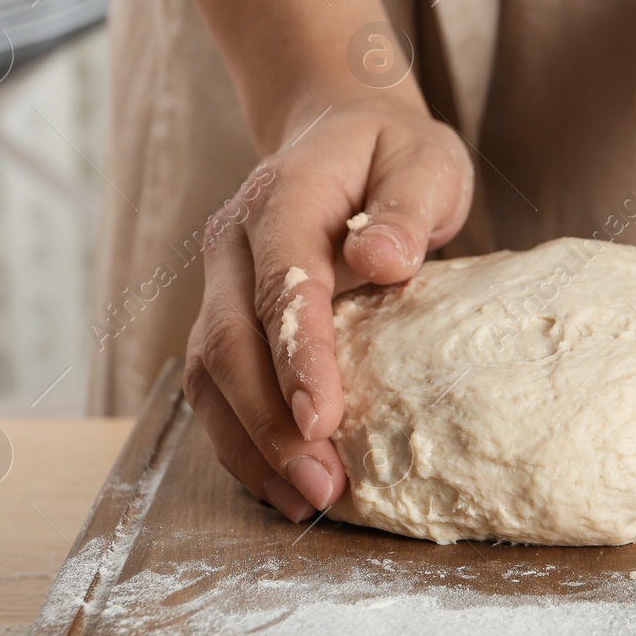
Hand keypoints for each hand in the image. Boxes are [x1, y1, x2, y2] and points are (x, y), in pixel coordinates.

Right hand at [183, 88, 473, 521]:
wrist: (339, 134)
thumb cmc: (391, 156)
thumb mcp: (425, 162)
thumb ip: (407, 207)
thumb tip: (382, 259)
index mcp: (284, 198)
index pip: (281, 280)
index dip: (297, 354)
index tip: (322, 418)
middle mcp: (233, 244)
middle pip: (230, 342)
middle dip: (270, 424)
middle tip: (323, 486)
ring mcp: (219, 284)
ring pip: (210, 376)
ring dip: (252, 446)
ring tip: (307, 502)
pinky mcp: (223, 319)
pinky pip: (218, 389)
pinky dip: (245, 442)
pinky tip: (285, 486)